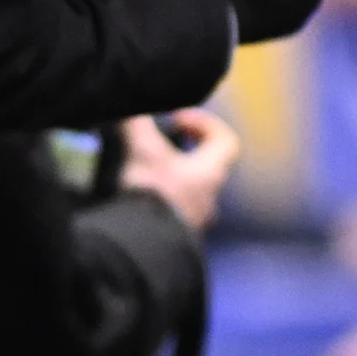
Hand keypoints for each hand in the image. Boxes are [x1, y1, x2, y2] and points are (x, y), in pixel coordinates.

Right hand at [114, 107, 238, 231]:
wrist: (140, 247)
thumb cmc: (151, 194)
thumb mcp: (141, 149)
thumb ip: (137, 123)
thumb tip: (130, 107)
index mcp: (211, 173)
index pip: (226, 141)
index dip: (205, 123)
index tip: (177, 119)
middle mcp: (209, 200)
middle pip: (206, 168)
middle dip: (181, 153)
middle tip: (155, 146)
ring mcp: (194, 223)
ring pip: (187, 193)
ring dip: (167, 180)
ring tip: (138, 172)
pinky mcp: (175, 240)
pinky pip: (171, 215)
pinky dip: (156, 203)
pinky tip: (131, 199)